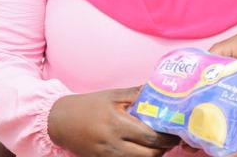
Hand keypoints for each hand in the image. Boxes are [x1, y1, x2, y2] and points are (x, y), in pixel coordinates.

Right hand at [47, 88, 179, 156]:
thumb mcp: (113, 95)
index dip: (167, 137)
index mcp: (118, 124)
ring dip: (152, 155)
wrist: (60, 121)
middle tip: (171, 139)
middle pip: (148, 154)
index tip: (176, 132)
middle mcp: (113, 143)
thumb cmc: (89, 105)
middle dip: (163, 149)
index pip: (150, 137)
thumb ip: (137, 93)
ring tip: (157, 145)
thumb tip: (159, 87)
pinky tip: (142, 149)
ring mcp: (107, 156)